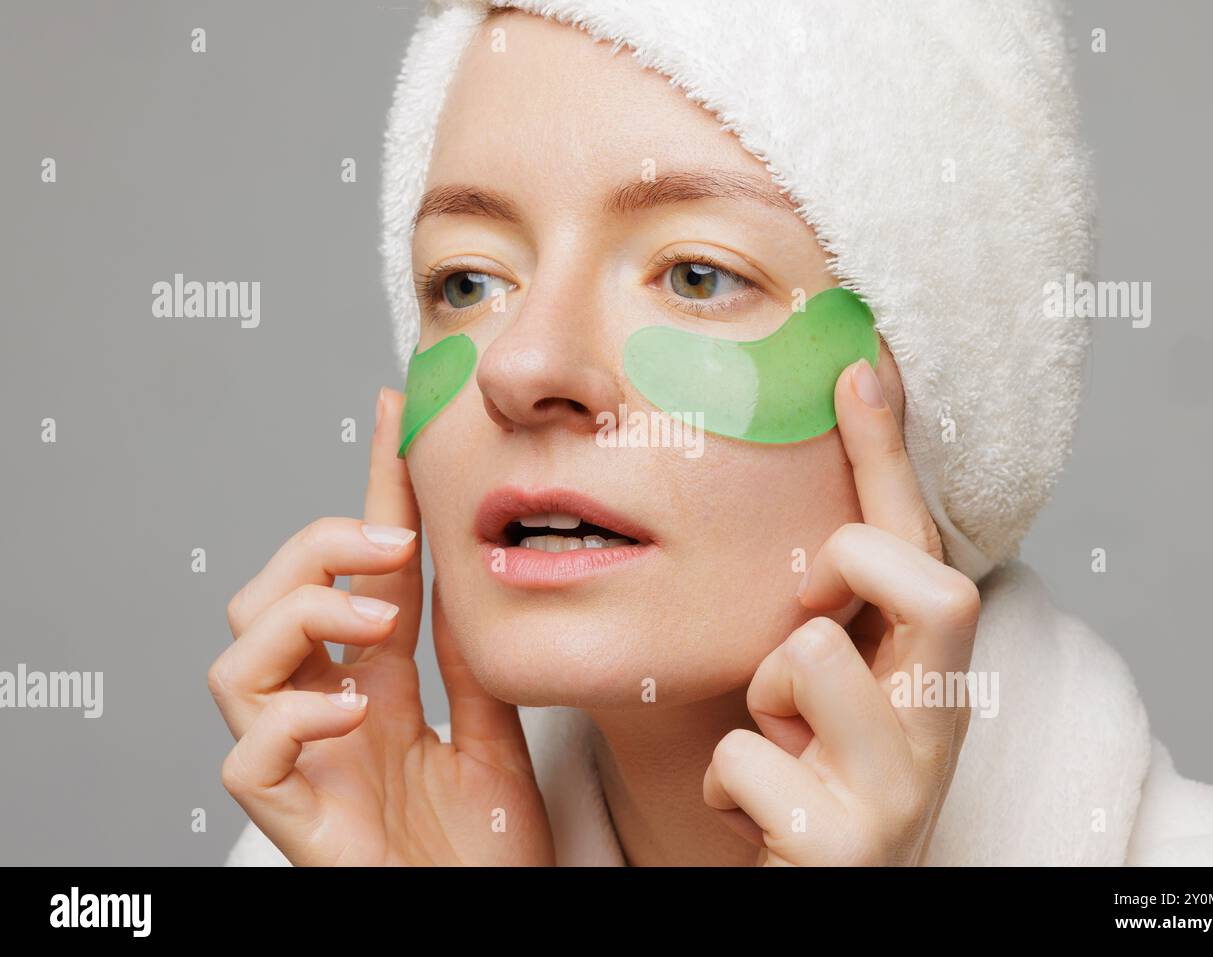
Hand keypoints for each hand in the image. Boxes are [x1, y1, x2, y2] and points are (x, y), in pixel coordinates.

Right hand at [209, 388, 553, 865]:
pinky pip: (247, 758)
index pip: (359, 573)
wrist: (491, 923)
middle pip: (266, 598)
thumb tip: (463, 571)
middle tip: (390, 543)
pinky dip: (288, 719)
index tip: (395, 417)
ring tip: (374, 622)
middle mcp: (325, 713)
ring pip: (232, 662)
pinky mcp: (296, 818)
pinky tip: (346, 711)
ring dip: (300, 618)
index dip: (370, 493)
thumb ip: (468, 663)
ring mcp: (304, 763)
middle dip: (316, 549)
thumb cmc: (486, 855)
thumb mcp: (492, 733)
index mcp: (372, 687)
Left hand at [702, 360, 979, 865]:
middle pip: (940, 588)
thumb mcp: (825, 698)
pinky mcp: (840, 847)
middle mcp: (937, 731)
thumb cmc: (812, 789)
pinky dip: (724, 779)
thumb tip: (803, 535)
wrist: (815, 900)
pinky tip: (745, 807)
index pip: (922, 547)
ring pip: (811, 659)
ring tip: (771, 741)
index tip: (857, 367)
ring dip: (764, 695)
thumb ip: (826, 622)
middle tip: (811, 610)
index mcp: (931, 679)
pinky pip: (746, 760)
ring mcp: (896, 794)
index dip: (890, 456)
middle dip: (859, 565)